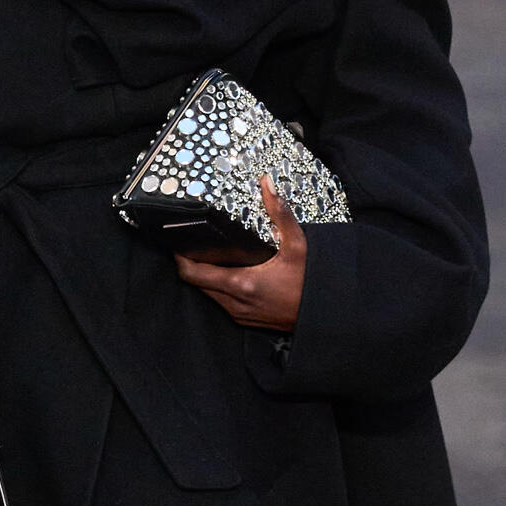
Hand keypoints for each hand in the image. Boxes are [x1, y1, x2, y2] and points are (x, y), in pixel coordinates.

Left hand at [173, 176, 306, 332]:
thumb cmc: (312, 282)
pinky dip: (219, 289)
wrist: (326, 314)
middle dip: (191, 265)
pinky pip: (223, 303)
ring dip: (205, 278)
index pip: (193, 274)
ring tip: (211, 256)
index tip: (179, 243)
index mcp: (241, 284)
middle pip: (196, 284)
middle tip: (194, 245)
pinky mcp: (246, 320)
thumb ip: (280, 213)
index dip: (180, 258)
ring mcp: (239, 314)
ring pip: (209, 295)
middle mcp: (234, 303)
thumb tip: (267, 184)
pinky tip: (231, 274)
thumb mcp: (298, 245)